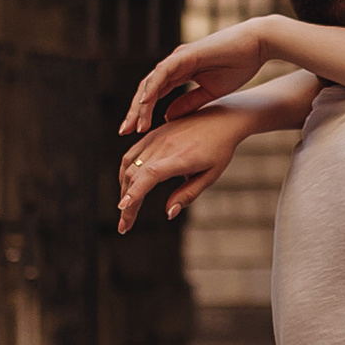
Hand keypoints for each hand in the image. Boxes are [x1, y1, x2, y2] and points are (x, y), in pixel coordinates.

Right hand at [116, 119, 239, 233]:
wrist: (220, 118)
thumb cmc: (219, 149)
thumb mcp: (210, 176)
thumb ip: (188, 194)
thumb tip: (169, 213)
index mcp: (181, 157)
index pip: (151, 175)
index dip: (135, 192)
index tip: (124, 208)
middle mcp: (164, 146)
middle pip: (135, 175)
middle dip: (127, 202)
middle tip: (124, 226)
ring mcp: (156, 138)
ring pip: (129, 166)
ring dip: (123, 189)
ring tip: (126, 209)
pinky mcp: (152, 134)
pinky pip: (131, 154)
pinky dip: (125, 172)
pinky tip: (127, 186)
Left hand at [120, 22, 269, 137]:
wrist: (256, 45)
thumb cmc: (238, 66)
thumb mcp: (210, 92)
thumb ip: (189, 103)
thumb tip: (167, 117)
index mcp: (180, 73)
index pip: (154, 95)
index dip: (143, 113)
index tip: (135, 133)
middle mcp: (174, 65)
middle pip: (147, 90)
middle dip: (135, 111)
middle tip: (124, 131)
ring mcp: (178, 58)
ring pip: (151, 82)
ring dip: (141, 104)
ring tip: (134, 123)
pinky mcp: (186, 53)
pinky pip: (164, 71)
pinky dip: (153, 86)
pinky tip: (145, 102)